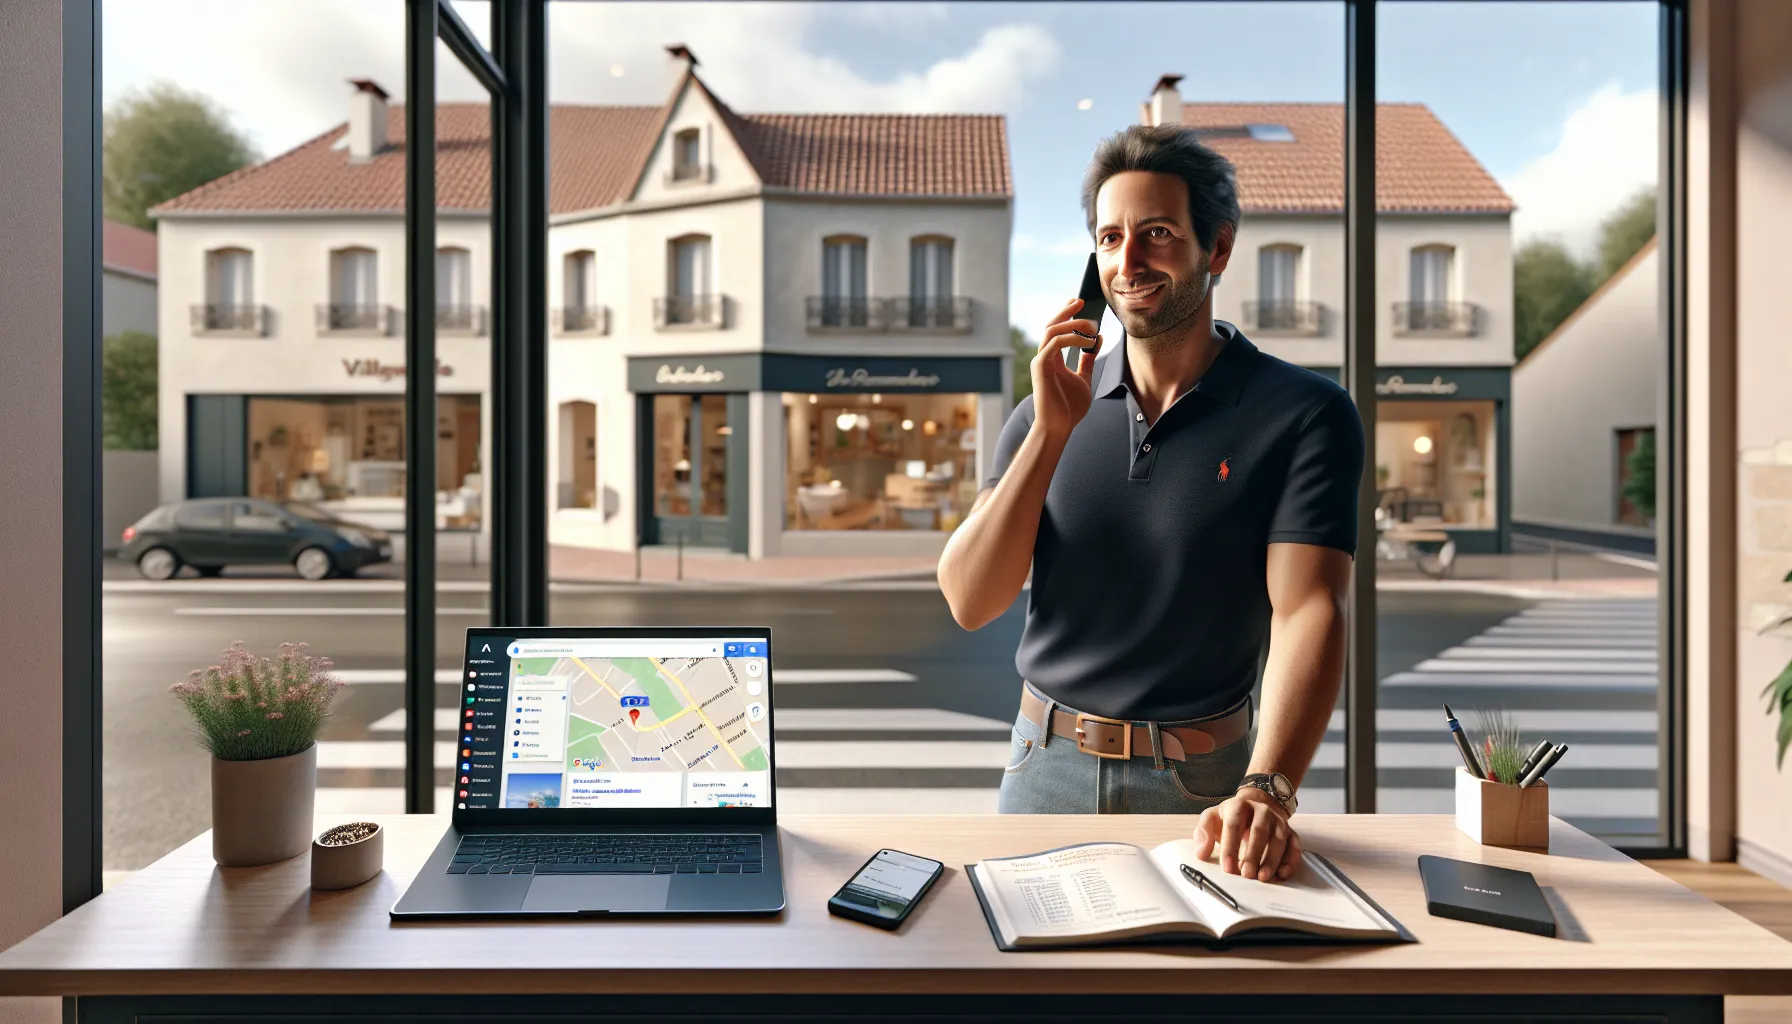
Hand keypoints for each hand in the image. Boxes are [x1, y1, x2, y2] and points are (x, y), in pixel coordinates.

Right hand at [1029, 297, 1102, 443]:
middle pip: (1051, 325)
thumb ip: (1088, 360)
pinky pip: (1054, 344)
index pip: (1057, 329)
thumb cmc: (1069, 408)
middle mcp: (1044, 357)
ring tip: (1091, 325)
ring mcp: (1041, 361)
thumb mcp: (1084, 378)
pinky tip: (1086, 341)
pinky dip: (1071, 338)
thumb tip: (1097, 340)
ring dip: (1071, 324)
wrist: (1059, 427)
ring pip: (1051, 331)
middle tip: (1081, 301)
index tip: (1079, 302)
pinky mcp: (1041, 368)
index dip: (1066, 314)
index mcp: (1052, 358)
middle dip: (1066, 311)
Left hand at [1193, 787, 1300, 881]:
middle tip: (1246, 875)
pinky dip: (1291, 860)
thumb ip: (1203, 833)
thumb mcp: (1212, 818)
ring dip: (1272, 860)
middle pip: (1259, 831)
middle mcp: (1261, 810)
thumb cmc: (1230, 817)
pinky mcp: (1290, 831)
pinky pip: (1294, 845)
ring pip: (1278, 839)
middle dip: (1253, 855)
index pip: (1233, 825)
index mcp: (1238, 805)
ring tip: (1263, 878)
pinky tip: (1282, 874)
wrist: (1254, 806)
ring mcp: (1277, 820)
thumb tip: (1201, 854)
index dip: (1230, 847)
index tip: (1227, 868)